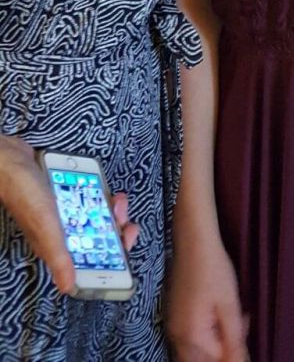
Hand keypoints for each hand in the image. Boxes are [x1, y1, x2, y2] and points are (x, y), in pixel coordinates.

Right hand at [0, 137, 137, 294]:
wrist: (9, 160)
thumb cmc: (25, 194)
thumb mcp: (46, 228)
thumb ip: (59, 257)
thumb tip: (69, 288)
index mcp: (57, 245)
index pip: (88, 258)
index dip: (111, 254)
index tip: (127, 238)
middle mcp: (60, 231)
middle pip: (94, 236)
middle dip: (115, 227)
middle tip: (123, 213)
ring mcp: (61, 211)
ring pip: (92, 215)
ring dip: (109, 208)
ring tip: (116, 197)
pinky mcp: (61, 192)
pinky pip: (85, 197)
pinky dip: (97, 193)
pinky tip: (102, 186)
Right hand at [167, 233, 247, 361]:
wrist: (193, 241)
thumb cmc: (213, 269)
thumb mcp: (229, 304)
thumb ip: (234, 338)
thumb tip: (239, 361)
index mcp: (192, 336)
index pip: (217, 359)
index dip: (235, 349)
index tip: (244, 326)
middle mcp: (178, 337)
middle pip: (204, 359)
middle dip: (223, 348)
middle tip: (240, 324)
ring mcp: (173, 328)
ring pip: (196, 352)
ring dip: (216, 342)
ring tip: (232, 318)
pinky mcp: (174, 318)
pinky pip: (190, 339)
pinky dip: (206, 334)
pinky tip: (218, 315)